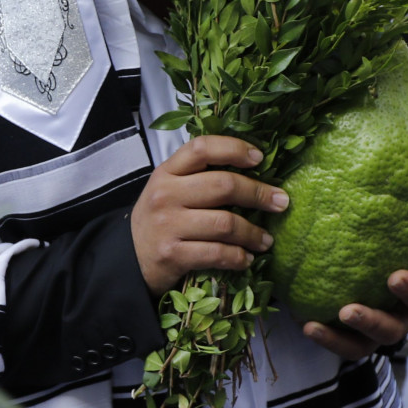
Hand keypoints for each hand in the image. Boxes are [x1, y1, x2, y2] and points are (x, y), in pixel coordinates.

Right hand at [133, 136, 286, 296]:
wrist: (127, 259)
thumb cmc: (160, 220)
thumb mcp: (170, 189)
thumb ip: (199, 177)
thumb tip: (254, 172)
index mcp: (167, 172)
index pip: (202, 149)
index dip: (234, 149)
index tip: (259, 158)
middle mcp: (166, 194)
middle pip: (223, 186)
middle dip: (259, 194)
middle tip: (281, 203)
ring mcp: (168, 225)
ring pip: (225, 223)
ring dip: (253, 233)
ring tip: (265, 240)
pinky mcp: (172, 255)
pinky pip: (216, 253)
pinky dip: (238, 257)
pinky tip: (246, 259)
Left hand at [301, 183, 407, 360]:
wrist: (375, 276)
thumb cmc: (402, 255)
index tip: (394, 277)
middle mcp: (398, 318)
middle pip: (390, 329)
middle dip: (371, 321)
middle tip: (349, 310)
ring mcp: (373, 333)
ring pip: (361, 345)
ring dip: (339, 338)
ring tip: (314, 326)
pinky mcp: (349, 339)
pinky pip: (338, 345)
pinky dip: (323, 338)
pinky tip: (304, 323)